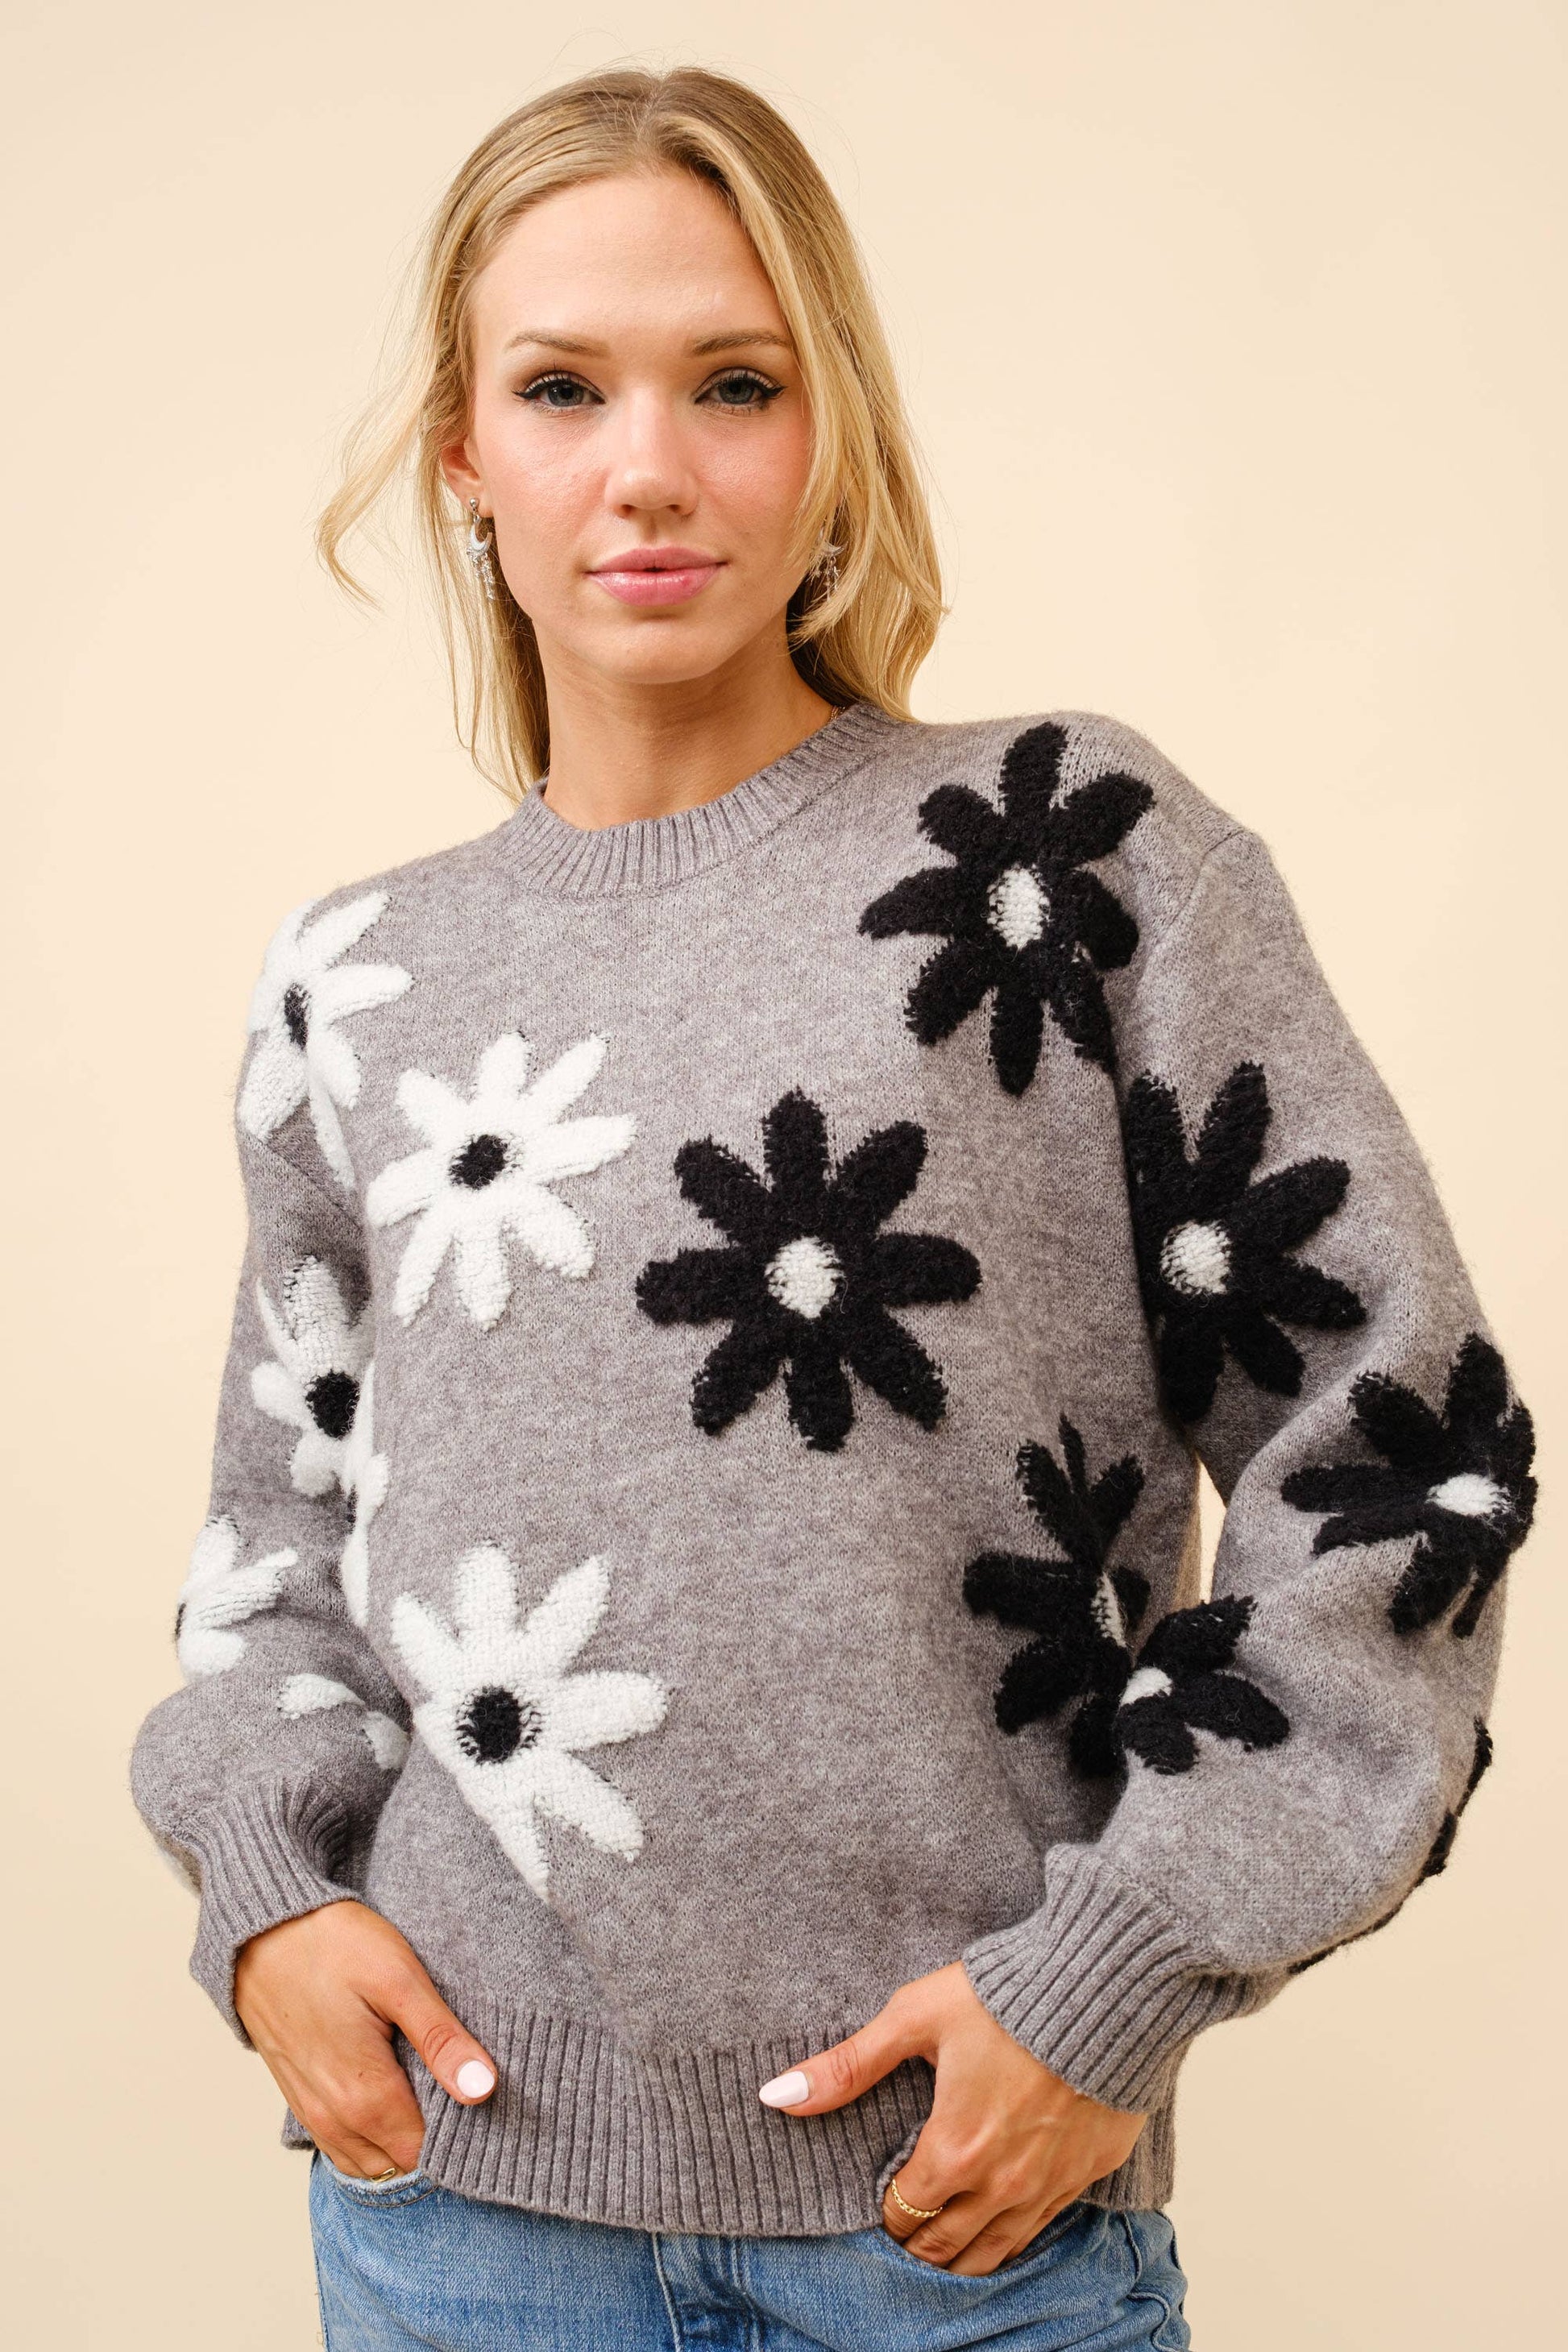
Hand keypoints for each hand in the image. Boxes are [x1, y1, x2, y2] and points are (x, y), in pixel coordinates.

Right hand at [234, 1900, 497, 2179]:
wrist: (261, 1931)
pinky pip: (343, 2145)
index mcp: (365, 2097)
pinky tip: (391, 2093)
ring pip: (370, 2161)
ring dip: (400, 2139)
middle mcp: (335, 2121)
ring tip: (426, 2087)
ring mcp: (312, 2114)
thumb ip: (441, 2039)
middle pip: (399, 2164)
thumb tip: (483, 2090)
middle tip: (456, 2086)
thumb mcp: (399, 1979)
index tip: (478, 2098)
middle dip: (433, 2139)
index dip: (459, 2134)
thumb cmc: (334, 1946)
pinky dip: (371, 2136)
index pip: (427, 2155)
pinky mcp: (300, 2100)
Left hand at [757, 1961, 1145, 2274]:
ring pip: (997, 2252)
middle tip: (907, 2234)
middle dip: (920, 2244)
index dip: (886, 2212)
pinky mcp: (1088, 2173)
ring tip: (945, 2248)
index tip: (882, 2199)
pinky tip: (1006, 2219)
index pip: (905, 2214)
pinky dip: (1017, 2232)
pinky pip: (1045, 2226)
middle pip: (947, 2248)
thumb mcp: (914, 2018)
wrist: (1103, 1985)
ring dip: (964, 2256)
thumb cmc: (1006, 1995)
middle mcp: (1001, 2183)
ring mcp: (1049, 2185)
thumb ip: (848, 2066)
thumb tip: (776, 2096)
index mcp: (954, 2151)